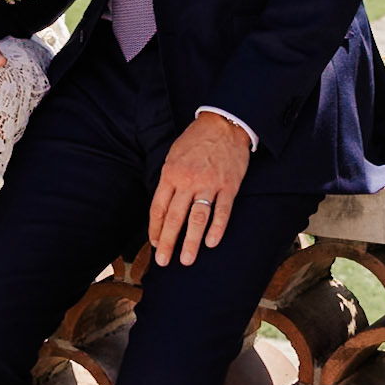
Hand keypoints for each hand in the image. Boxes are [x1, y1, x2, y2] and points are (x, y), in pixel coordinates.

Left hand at [148, 112, 251, 267]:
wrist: (223, 123)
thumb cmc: (196, 140)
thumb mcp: (173, 155)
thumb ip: (168, 180)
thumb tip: (163, 206)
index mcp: (170, 174)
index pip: (158, 208)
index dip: (155, 229)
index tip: (155, 244)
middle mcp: (188, 181)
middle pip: (175, 218)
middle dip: (168, 242)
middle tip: (163, 261)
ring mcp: (209, 184)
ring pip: (197, 218)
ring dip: (191, 242)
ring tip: (186, 260)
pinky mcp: (229, 186)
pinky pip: (222, 211)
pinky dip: (217, 228)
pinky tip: (211, 243)